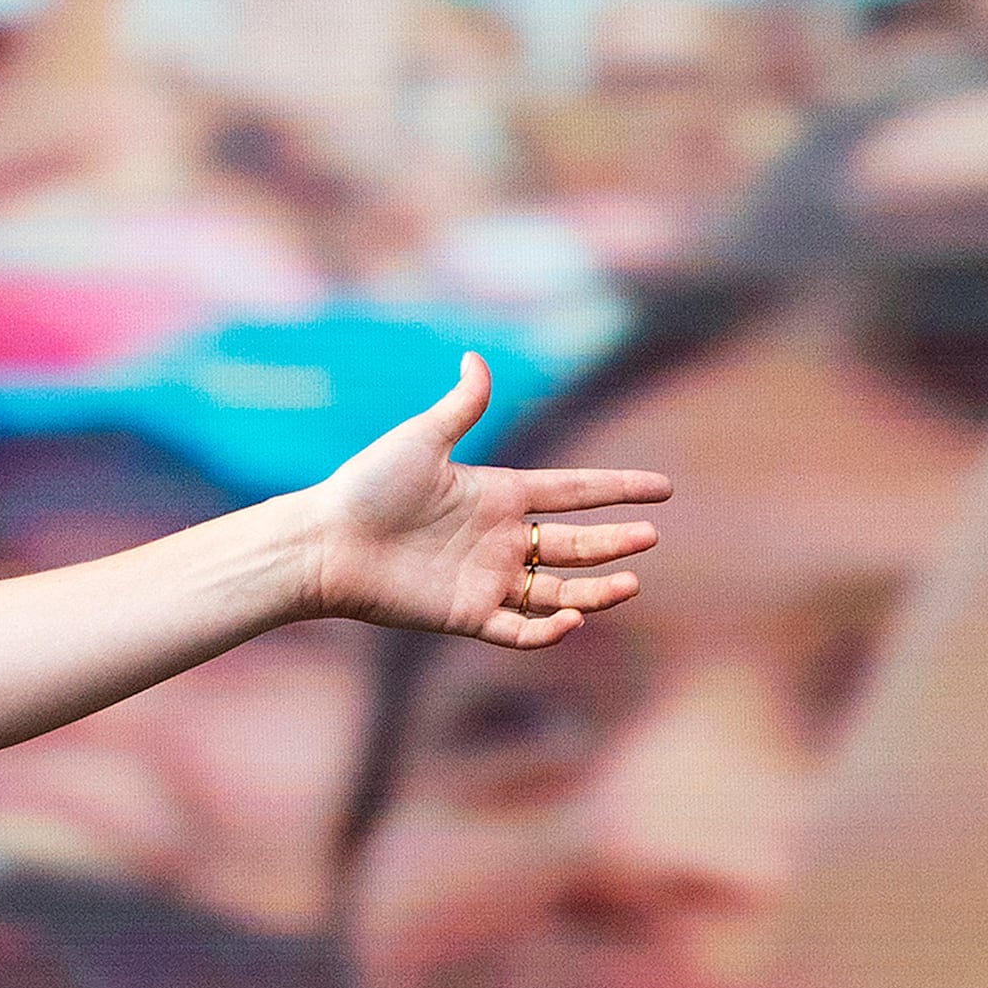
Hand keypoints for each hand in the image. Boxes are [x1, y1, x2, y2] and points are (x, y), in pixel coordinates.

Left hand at [296, 358, 669, 647]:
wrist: (324, 543)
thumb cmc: (365, 487)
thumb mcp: (421, 439)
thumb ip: (461, 406)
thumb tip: (476, 357)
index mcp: (497, 494)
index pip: (574, 492)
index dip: (618, 489)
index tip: (663, 490)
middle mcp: (499, 539)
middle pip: (574, 543)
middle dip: (615, 541)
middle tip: (650, 536)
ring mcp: (485, 579)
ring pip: (557, 589)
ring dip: (596, 590)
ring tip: (631, 584)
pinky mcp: (466, 616)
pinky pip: (519, 629)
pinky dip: (550, 630)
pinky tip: (574, 618)